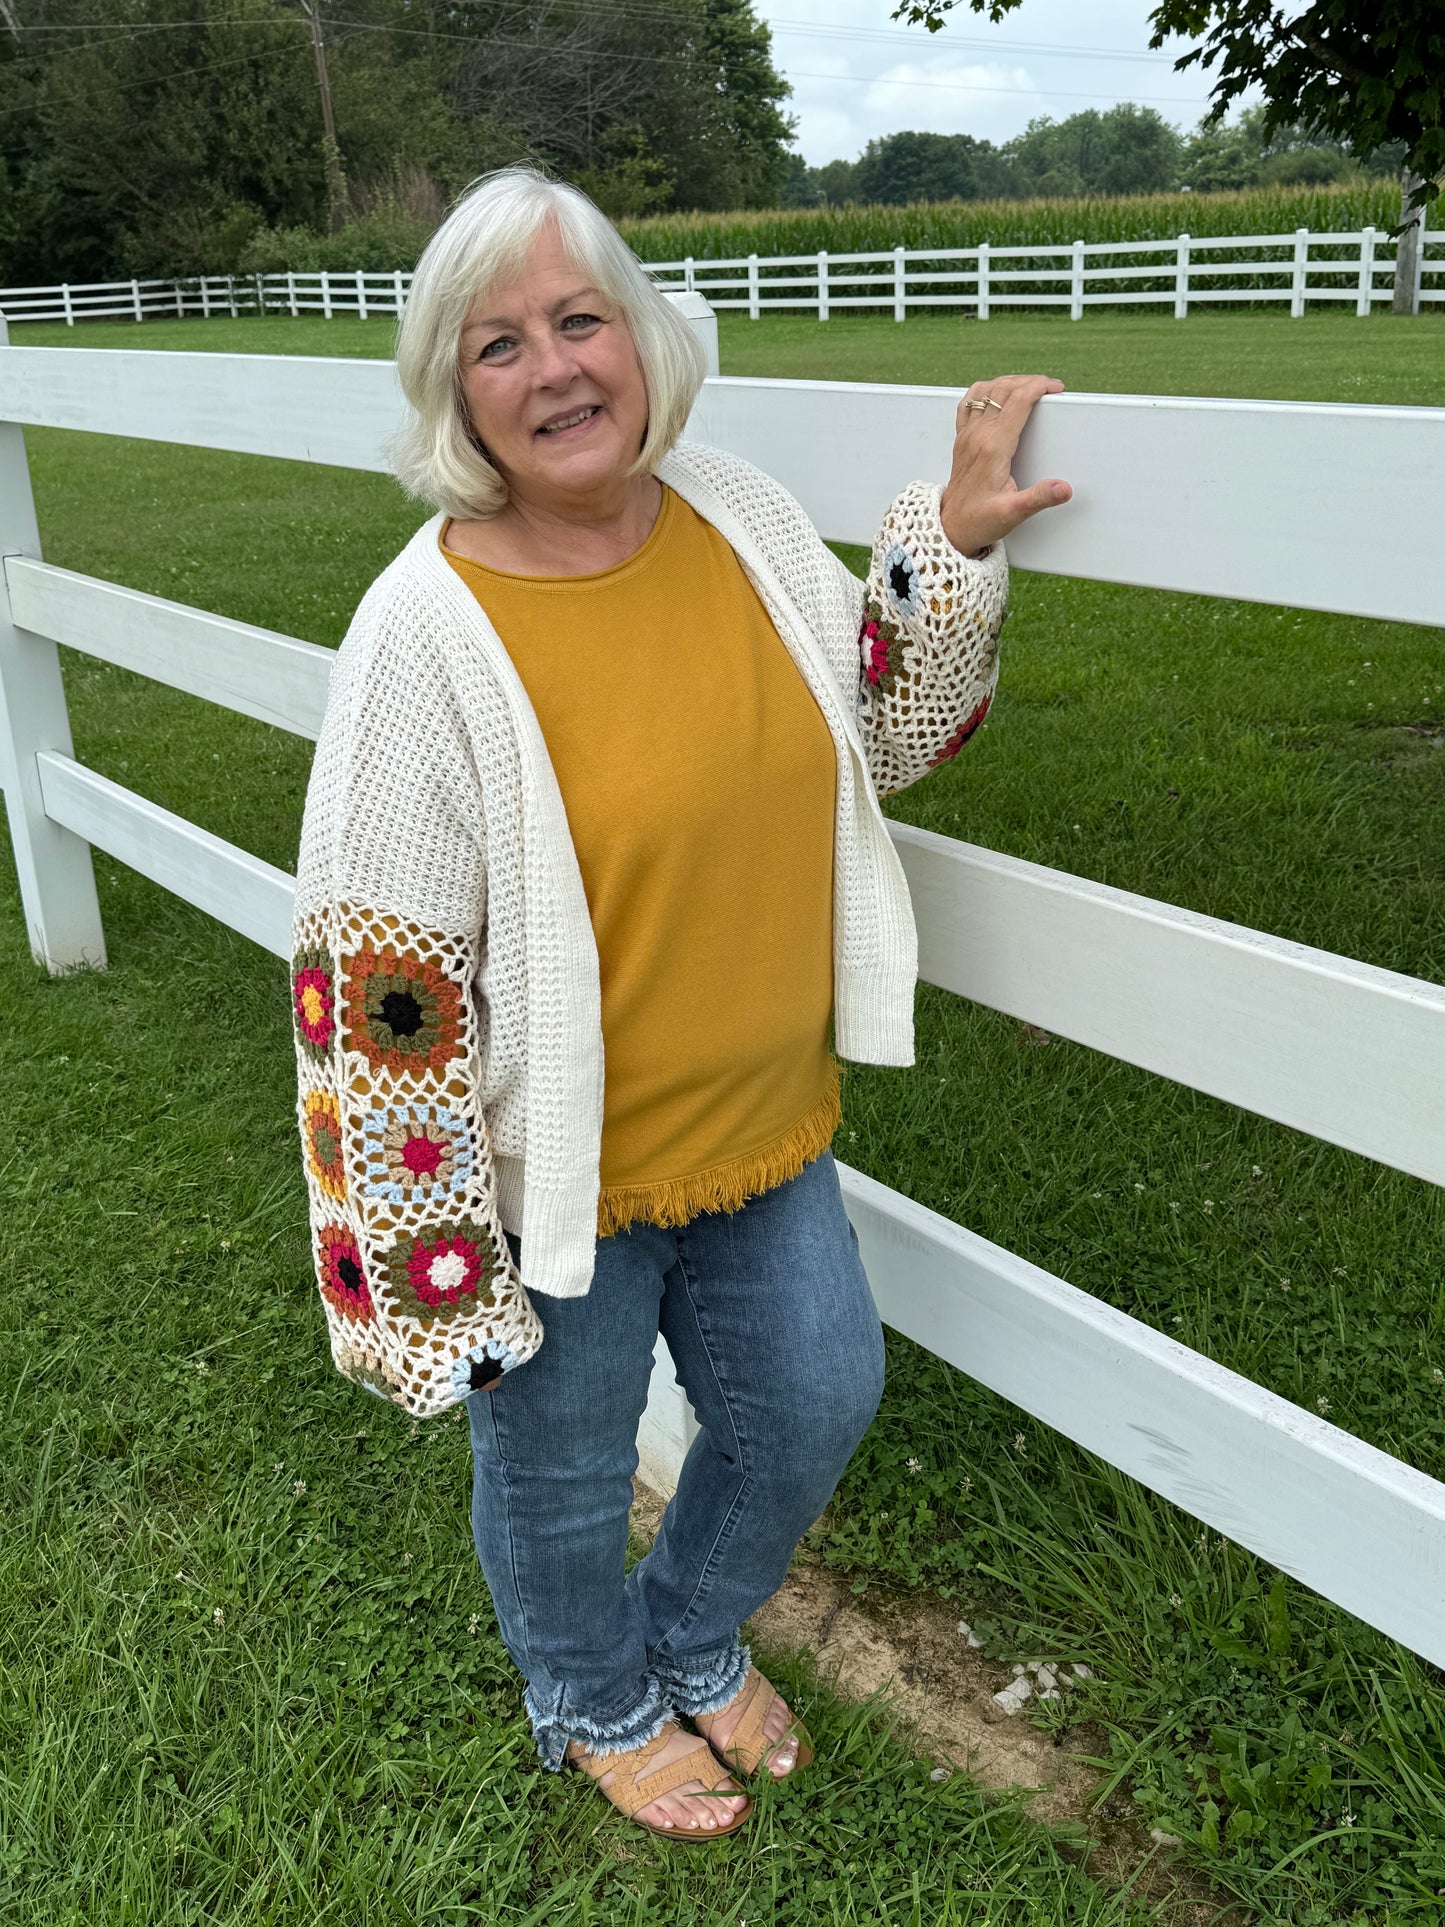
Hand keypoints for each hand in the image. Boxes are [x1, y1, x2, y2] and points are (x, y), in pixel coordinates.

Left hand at [938, 375, 1070, 557]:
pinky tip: (996, 393)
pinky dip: (985, 391)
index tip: (1056, 388)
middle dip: (1030, 382)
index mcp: (993, 447)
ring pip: (987, 391)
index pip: (1017, 401)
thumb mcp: (1013, 513)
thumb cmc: (980, 521)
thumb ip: (1039, 498)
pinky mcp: (961, 438)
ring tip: (1029, 387)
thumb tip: (1064, 488)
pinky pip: (968, 403)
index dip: (1039, 387)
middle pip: (1004, 389)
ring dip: (1009, 383)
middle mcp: (977, 435)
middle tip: (1049, 387)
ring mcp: (967, 434)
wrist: (951, 528)